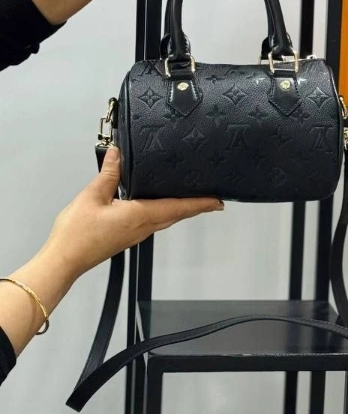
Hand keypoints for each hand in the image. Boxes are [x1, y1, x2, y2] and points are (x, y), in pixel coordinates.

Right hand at [42, 146, 222, 280]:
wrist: (64, 260)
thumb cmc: (77, 234)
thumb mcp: (92, 196)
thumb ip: (108, 174)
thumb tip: (117, 153)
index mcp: (140, 215)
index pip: (178, 207)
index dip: (199, 203)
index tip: (217, 201)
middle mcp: (143, 227)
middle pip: (176, 215)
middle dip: (195, 206)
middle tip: (212, 199)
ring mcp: (135, 234)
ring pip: (165, 220)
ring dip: (181, 210)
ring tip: (192, 200)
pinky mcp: (127, 237)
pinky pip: (153, 223)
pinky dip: (164, 214)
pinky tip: (160, 206)